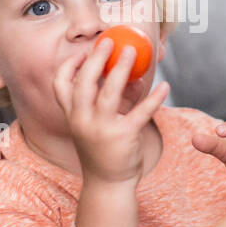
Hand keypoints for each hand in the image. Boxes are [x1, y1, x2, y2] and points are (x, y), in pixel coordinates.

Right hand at [53, 35, 169, 184]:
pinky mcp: (123, 137)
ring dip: (122, 68)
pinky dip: (154, 98)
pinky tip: (165, 86)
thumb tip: (133, 76)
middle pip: (84, 82)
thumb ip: (111, 101)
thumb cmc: (103, 150)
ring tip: (133, 51)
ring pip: (110, 92)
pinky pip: (141, 112)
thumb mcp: (97, 125)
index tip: (84, 52)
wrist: (108, 184)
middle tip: (110, 41)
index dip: (71, 64)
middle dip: (96, 58)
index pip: (60, 84)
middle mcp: (82, 120)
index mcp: (72, 116)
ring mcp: (101, 129)